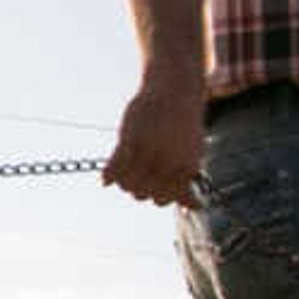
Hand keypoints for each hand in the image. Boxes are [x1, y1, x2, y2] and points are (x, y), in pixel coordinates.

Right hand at [103, 76, 206, 207]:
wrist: (174, 90)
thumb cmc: (182, 124)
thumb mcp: (192, 153)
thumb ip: (186, 181)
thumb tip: (193, 208)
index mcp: (185, 168)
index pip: (164, 199)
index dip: (155, 195)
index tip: (151, 186)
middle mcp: (168, 163)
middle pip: (144, 195)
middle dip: (139, 189)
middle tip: (136, 175)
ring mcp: (149, 152)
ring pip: (128, 185)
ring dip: (124, 182)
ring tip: (125, 170)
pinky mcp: (130, 141)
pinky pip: (115, 169)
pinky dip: (108, 175)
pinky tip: (105, 179)